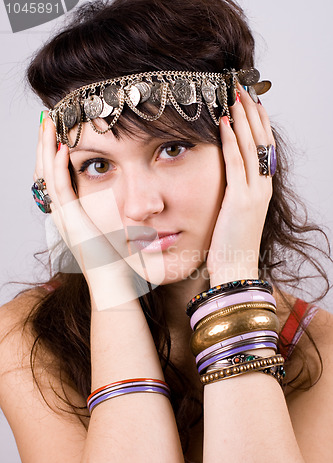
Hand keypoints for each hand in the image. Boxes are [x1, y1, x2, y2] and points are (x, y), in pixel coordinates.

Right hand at [34, 116, 141, 308]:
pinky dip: (59, 167)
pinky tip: (62, 147)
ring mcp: (65, 218)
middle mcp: (62, 215)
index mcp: (70, 216)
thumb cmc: (118, 262)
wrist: (114, 284)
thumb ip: (115, 213)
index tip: (56, 133)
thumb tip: (131, 202)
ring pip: (47, 176)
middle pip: (45, 172)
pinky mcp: (73, 221)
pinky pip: (61, 188)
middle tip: (45, 120)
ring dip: (46, 149)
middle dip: (44, 145)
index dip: (51, 155)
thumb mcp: (113, 231)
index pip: (54, 178)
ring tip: (48, 124)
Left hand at [207, 85, 274, 285]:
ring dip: (242, 118)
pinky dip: (230, 140)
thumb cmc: (231, 245)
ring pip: (251, 146)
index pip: (263, 147)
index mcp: (261, 188)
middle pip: (261, 140)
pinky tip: (223, 121)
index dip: (258, 122)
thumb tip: (223, 179)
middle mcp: (262, 186)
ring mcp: (254, 192)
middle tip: (242, 87)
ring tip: (234, 94)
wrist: (236, 269)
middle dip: (251, 112)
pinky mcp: (240, 200)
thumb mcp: (235, 214)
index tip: (250, 101)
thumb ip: (233, 193)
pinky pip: (235, 163)